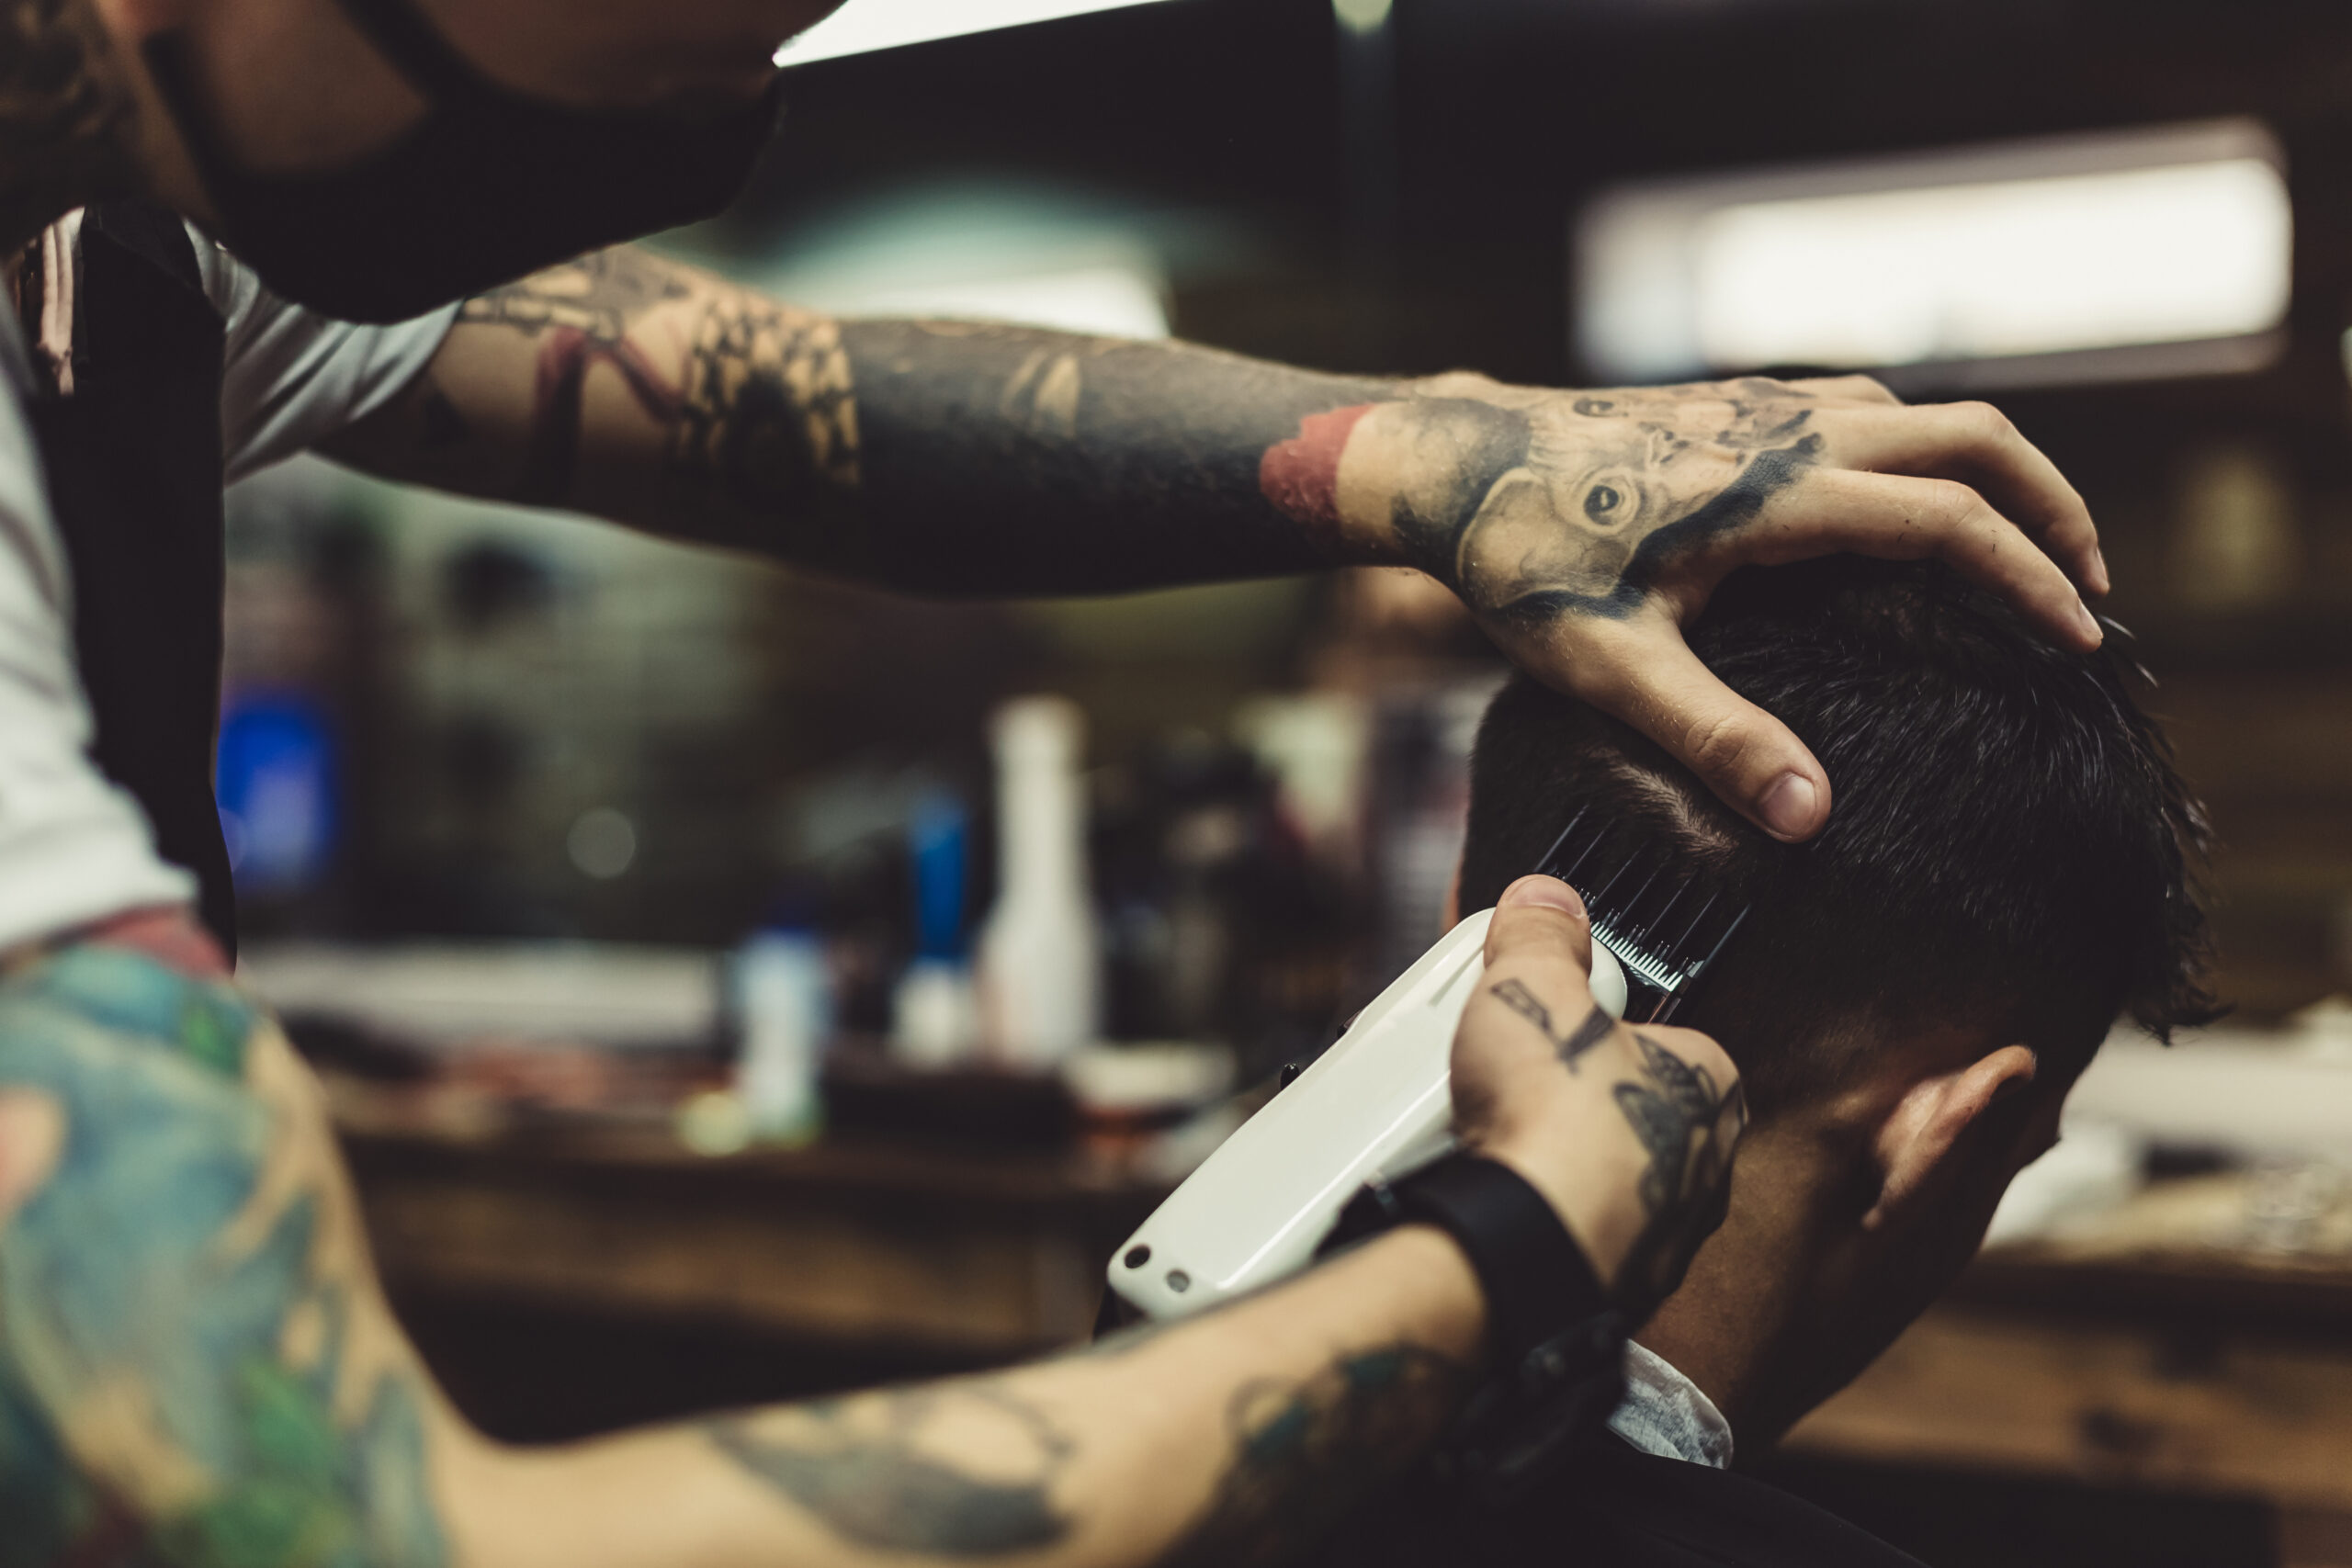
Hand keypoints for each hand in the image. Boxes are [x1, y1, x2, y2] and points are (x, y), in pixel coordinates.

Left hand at [1333, 374, 2104, 840]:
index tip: (2080, 640)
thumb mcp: (1611, 667)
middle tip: (2088, 587)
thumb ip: (1714, 738)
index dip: (2029, 579)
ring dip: (1993, 470)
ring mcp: (1765, 405)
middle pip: (1974, 435)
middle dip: (2051, 504)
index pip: (1950, 522)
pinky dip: (1926, 451)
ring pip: (1925, 411)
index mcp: (1778, 491)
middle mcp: (1789, 429)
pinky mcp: (1738, 404)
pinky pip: (1869, 407)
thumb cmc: (1522, 563)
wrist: (1453, 463)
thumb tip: (1812, 816)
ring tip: (2024, 550)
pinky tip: (1910, 508)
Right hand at [1448, 876, 1746, 1320]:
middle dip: (1562, 1097)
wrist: (1528, 1247)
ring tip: (1483, 1136)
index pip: (1657, 1038)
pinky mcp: (1608, 1285)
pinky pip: (1563, 1234)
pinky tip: (1488, 1197)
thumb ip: (1541, 938)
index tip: (1540, 1023)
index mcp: (1709, 1087)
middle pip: (1620, 1108)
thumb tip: (1545, 897)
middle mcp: (1702, 1166)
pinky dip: (1528, 1214)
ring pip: (1594, 1178)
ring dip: (1543, 1160)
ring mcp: (1658, 1235)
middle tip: (1503, 1081)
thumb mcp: (1535, 990)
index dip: (1590, 1025)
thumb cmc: (1558, 1120)